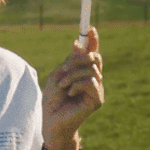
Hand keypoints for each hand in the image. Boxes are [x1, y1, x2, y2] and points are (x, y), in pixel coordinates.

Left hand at [41, 27, 103, 149]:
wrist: (51, 121)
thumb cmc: (52, 100)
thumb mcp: (58, 75)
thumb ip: (70, 61)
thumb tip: (78, 44)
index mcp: (83, 72)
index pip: (92, 53)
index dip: (93, 40)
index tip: (90, 27)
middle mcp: (93, 79)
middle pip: (94, 58)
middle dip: (78, 59)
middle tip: (64, 68)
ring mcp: (97, 89)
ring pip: (91, 69)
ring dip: (73, 75)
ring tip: (63, 85)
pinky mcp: (98, 99)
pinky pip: (91, 82)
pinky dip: (77, 84)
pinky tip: (69, 93)